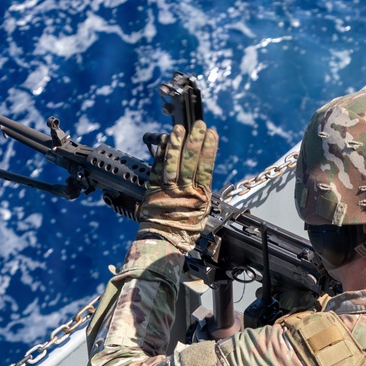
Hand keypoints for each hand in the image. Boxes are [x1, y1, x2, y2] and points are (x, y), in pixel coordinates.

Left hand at [138, 120, 217, 248]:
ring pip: (173, 164)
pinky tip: (165, 141)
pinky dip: (161, 154)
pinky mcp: (154, 190)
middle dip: (195, 141)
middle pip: (190, 162)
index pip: (206, 167)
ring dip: (176, 144)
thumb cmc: (185, 228)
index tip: (211, 133)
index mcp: (200, 197)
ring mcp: (168, 190)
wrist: (164, 240)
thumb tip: (202, 171)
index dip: (208, 149)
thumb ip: (202, 191)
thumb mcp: (201, 211)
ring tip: (179, 128)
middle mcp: (185, 192)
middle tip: (198, 125)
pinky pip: (158, 169)